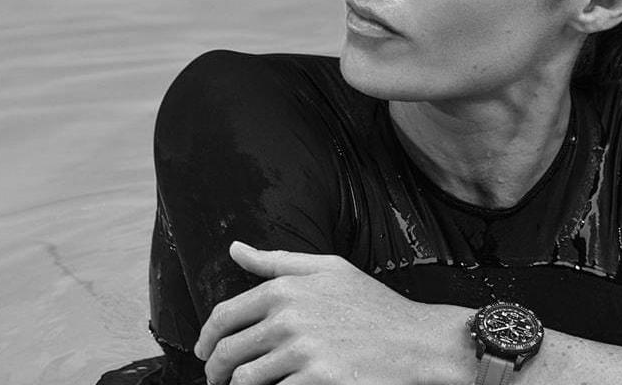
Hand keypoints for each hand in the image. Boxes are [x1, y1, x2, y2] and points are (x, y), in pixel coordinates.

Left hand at [194, 242, 474, 384]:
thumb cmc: (373, 305)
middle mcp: (288, 318)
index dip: (206, 338)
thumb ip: (277, 260)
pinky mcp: (316, 381)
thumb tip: (235, 249)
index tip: (204, 351)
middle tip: (216, 380)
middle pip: (227, 352)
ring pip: (243, 380)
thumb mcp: (329, 269)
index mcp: (286, 288)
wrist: (417, 341)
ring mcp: (302, 352)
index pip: (224, 316)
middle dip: (215, 370)